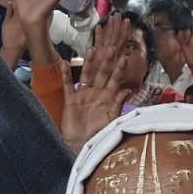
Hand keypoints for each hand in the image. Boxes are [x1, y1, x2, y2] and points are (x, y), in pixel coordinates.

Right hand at [63, 19, 130, 150]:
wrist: (83, 145)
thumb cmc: (100, 134)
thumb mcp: (112, 118)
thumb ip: (119, 103)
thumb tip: (127, 89)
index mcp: (109, 97)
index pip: (116, 80)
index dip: (120, 69)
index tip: (125, 57)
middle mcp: (97, 93)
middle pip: (102, 74)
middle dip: (107, 61)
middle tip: (111, 48)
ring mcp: (83, 95)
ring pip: (87, 75)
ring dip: (89, 63)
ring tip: (92, 49)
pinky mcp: (71, 100)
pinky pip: (68, 84)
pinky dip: (66, 74)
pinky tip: (64, 62)